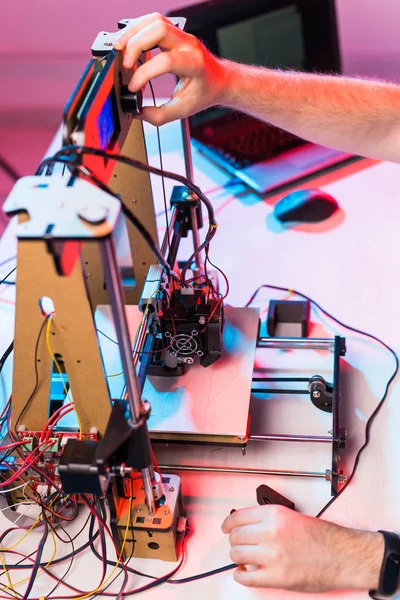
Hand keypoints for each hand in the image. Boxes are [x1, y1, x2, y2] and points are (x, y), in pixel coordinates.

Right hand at [113, 13, 226, 125]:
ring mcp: (182, 35)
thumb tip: (137, 113)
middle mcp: (189, 45)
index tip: (133, 87)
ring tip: (120, 48)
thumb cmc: (204, 92)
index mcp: (194, 64)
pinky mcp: (175, 32)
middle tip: (125, 63)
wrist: (219, 80)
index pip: (165, 61)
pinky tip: (129, 41)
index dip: (144, 73)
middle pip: (158, 30)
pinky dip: (138, 28)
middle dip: (136, 44)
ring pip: (154, 20)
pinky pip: (153, 21)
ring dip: (133, 32)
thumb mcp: (183, 109)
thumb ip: (159, 115)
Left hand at [222, 505, 383, 592]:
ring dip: (239, 557)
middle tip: (241, 545)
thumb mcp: (292, 516)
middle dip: (235, 541)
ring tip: (246, 558)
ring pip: (237, 555)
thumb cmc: (323, 537)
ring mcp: (272, 555)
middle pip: (235, 536)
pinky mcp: (276, 577)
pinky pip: (246, 577)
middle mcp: (271, 532)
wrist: (343, 556)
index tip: (226, 527)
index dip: (229, 523)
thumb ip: (268, 519)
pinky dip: (241, 575)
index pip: (238, 516)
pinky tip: (245, 572)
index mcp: (274, 515)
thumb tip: (247, 526)